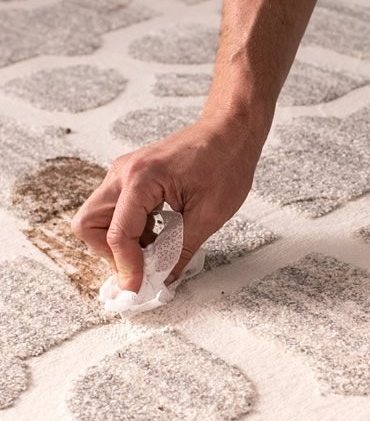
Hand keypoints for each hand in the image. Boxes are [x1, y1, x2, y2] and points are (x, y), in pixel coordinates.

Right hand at [72, 115, 261, 291]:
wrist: (230, 131)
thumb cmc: (226, 162)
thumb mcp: (210, 214)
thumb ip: (181, 250)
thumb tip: (162, 279)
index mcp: (141, 179)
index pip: (118, 234)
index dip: (126, 267)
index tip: (138, 288)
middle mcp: (123, 173)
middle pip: (89, 225)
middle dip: (110, 252)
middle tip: (142, 265)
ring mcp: (124, 173)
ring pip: (99, 218)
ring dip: (121, 242)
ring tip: (158, 249)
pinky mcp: (132, 177)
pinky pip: (116, 210)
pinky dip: (131, 229)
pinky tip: (160, 234)